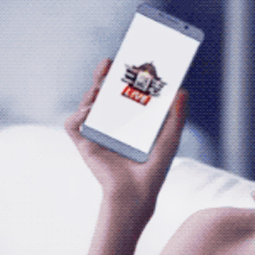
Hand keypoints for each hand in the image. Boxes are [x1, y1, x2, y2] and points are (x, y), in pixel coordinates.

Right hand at [65, 59, 188, 215]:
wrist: (137, 194)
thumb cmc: (153, 169)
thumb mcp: (169, 138)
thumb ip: (176, 115)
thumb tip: (182, 90)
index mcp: (128, 121)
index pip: (122, 92)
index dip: (121, 76)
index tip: (126, 60)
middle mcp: (110, 125)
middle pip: (102, 94)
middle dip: (103, 76)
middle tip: (109, 63)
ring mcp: (95, 134)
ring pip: (86, 105)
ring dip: (90, 93)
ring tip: (100, 88)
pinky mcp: (83, 145)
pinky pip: (73, 125)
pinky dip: (78, 114)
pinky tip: (89, 110)